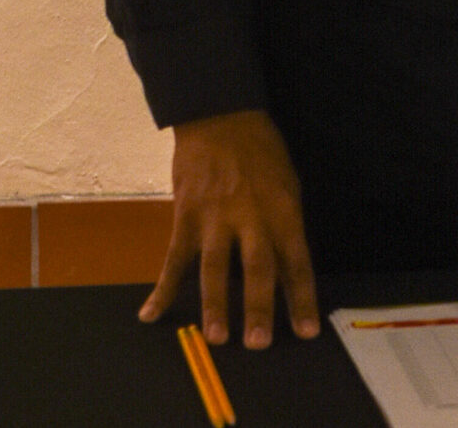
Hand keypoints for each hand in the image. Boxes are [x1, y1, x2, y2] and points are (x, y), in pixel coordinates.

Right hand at [138, 108, 319, 348]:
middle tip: (258, 343)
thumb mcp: (286, 181)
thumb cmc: (260, 150)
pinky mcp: (186, 214)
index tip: (306, 332)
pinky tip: (151, 314)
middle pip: (258, 265)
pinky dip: (162, 287)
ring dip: (215, 303)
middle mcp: (252, 214)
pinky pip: (174, 257)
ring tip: (216, 338)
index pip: (297, 259)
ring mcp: (216, 215)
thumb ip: (285, 224)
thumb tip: (288, 270)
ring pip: (215, 265)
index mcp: (283, 207)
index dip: (302, 297)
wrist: (221, 115)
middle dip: (259, 306)